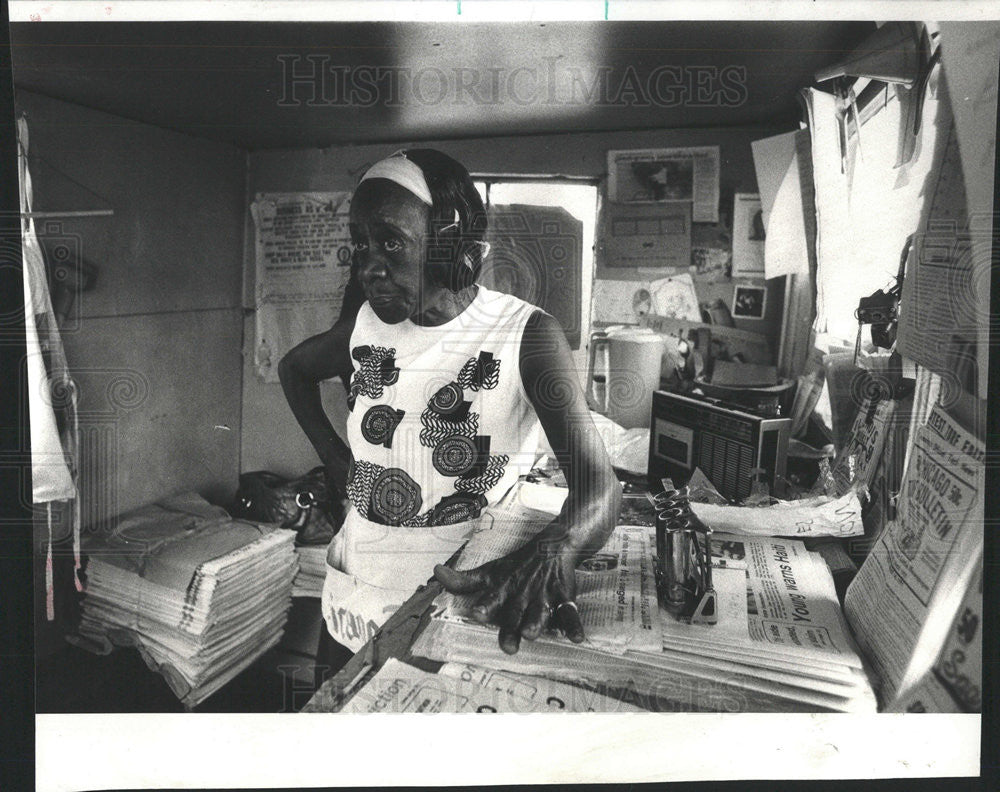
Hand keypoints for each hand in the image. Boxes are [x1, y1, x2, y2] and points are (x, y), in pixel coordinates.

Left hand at [433, 527, 584, 654]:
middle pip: (515, 612)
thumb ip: (463, 580)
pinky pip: (570, 612)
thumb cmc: (517, 565)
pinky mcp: (564, 596)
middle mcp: (522, 593)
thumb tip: (436, 573)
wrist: (554, 545)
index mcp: (504, 588)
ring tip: (532, 633)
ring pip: (540, 611)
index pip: (492, 596)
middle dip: (511, 626)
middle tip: (507, 645)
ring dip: (537, 622)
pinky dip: (574, 625)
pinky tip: (576, 638)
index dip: (485, 605)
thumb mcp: (490, 571)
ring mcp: (544, 595)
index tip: (477, 614)